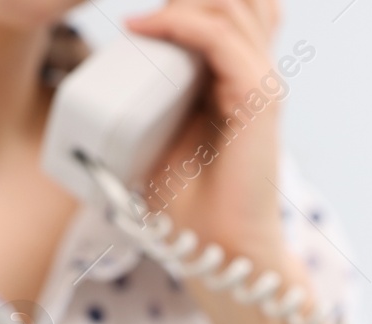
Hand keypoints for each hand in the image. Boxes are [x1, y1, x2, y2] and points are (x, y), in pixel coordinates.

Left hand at [125, 0, 289, 266]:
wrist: (220, 250)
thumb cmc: (190, 206)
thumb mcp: (158, 140)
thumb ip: (150, 101)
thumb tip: (111, 74)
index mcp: (237, 79)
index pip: (229, 9)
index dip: (186, 0)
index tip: (133, 17)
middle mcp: (254, 74)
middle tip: (141, 15)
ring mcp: (260, 84)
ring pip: (232, 5)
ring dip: (181, 2)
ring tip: (139, 19)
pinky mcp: (258, 100)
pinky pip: (221, 38)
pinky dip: (179, 23)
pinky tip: (143, 28)